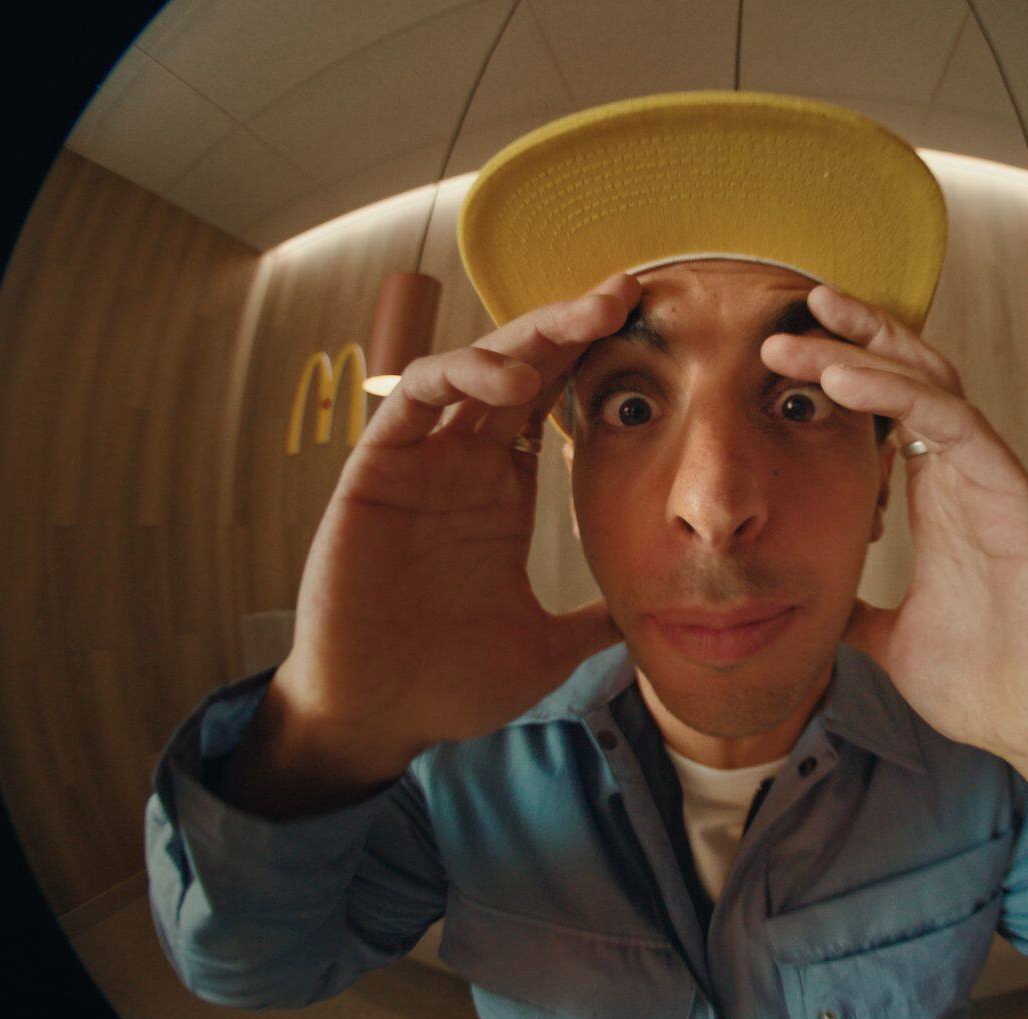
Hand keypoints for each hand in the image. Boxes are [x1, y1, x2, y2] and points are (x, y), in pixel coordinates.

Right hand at [261, 272, 641, 787]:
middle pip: (521, 367)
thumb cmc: (449, 683)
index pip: (551, 401)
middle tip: (625, 291)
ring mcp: (418, 463)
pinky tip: (509, 380)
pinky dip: (460, 375)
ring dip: (524, 337)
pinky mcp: (376, 470)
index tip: (649, 329)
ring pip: (471, 367)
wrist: (378, 718)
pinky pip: (414, 398)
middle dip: (571, 324)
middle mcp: (462, 464)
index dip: (592, 359)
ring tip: (579, 325)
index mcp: (502, 491)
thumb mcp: (545, 649)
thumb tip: (652, 619)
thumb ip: (592, 625)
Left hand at [760, 284, 1027, 774]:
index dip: (848, 368)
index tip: (787, 349)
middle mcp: (968, 477)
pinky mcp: (1017, 502)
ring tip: (810, 336)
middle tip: (795, 308)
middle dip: (858, 334)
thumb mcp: (890, 640)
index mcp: (941, 496)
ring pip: (933, 388)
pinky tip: (850, 380)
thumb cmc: (986, 682)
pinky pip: (958, 427)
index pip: (893, 408)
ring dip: (869, 355)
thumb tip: (811, 607)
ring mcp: (995, 483)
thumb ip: (856, 611)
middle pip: (916, 376)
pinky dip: (904, 396)